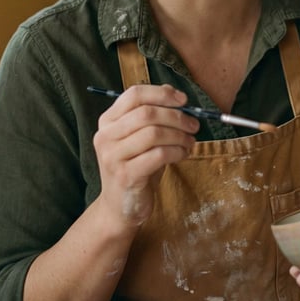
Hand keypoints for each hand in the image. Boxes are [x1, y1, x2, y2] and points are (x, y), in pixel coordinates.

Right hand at [92, 84, 198, 226]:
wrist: (120, 206)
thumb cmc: (135, 166)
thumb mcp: (140, 137)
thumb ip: (153, 115)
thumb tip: (176, 95)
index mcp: (107, 121)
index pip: (134, 94)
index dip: (162, 94)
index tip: (183, 100)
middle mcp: (105, 136)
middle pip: (147, 113)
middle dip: (176, 116)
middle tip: (193, 125)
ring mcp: (113, 156)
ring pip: (154, 133)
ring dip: (179, 135)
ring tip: (189, 142)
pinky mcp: (126, 175)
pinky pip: (159, 155)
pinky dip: (177, 151)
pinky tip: (183, 154)